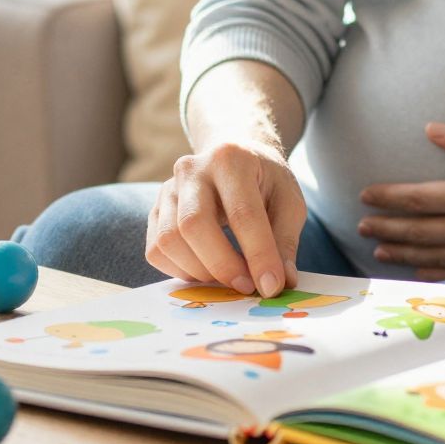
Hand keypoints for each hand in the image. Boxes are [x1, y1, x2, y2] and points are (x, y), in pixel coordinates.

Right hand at [145, 141, 306, 297]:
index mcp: (232, 159)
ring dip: (200, 272)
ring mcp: (168, 188)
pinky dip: (180, 271)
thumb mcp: (289, 201)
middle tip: (247, 287)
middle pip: (194, 225)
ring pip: (169, 240)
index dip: (258, 254)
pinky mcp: (155, 209)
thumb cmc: (265, 181)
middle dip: (222, 265)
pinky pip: (156, 250)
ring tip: (229, 278)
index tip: (271, 286)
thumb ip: (284, 240)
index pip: (243, 213)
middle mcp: (192, 169)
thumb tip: (280, 282)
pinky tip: (206, 271)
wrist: (235, 156)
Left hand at [358, 123, 444, 277]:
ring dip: (407, 253)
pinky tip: (424, 273)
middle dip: (390, 228)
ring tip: (381, 252)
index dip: (391, 197)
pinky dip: (440, 273)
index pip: (423, 198)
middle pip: (425, 231)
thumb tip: (432, 131)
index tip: (366, 195)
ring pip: (441, 256)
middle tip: (361, 228)